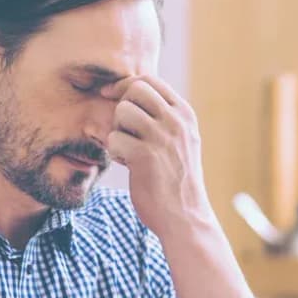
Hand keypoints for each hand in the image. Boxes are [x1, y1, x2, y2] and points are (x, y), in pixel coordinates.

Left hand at [101, 76, 212, 237]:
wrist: (185, 217)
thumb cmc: (177, 180)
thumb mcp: (181, 141)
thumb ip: (163, 118)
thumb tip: (128, 95)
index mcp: (185, 114)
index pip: (150, 80)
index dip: (126, 86)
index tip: (112, 97)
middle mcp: (176, 122)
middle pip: (134, 90)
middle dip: (121, 107)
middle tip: (124, 130)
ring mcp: (162, 138)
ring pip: (122, 111)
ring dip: (117, 130)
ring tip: (128, 150)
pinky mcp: (145, 156)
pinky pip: (114, 139)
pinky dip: (115, 153)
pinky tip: (129, 166)